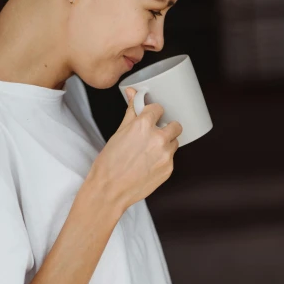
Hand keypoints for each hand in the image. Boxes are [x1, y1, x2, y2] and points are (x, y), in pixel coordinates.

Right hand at [88, 87, 181, 212]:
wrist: (109, 190)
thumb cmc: (109, 163)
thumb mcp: (118, 133)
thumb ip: (131, 111)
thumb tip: (133, 93)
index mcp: (143, 125)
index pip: (158, 108)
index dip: (153, 113)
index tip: (151, 116)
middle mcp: (158, 138)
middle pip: (175, 125)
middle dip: (166, 128)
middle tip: (154, 135)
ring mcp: (166, 155)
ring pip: (174, 142)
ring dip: (166, 144)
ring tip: (149, 152)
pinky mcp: (169, 169)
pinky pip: (171, 158)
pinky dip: (162, 159)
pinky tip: (148, 164)